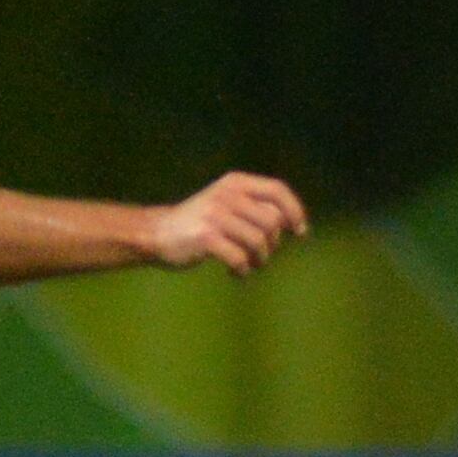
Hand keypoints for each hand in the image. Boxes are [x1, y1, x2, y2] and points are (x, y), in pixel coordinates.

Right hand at [151, 173, 307, 275]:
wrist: (157, 233)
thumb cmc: (201, 222)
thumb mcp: (228, 203)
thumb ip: (257, 207)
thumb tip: (294, 225)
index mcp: (236, 183)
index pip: (277, 190)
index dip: (295, 211)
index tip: (300, 232)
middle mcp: (227, 195)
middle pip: (272, 221)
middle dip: (274, 244)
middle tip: (261, 255)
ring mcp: (215, 215)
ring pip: (259, 242)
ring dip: (259, 260)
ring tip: (249, 265)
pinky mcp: (205, 237)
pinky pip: (239, 258)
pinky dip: (243, 271)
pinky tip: (235, 273)